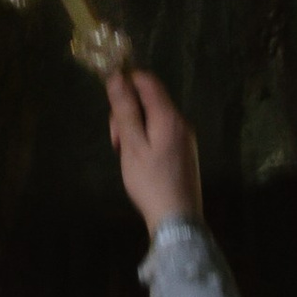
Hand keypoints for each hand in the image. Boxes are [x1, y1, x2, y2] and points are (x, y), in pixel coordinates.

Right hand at [105, 66, 200, 235]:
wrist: (177, 219)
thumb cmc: (150, 181)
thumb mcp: (131, 145)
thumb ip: (125, 110)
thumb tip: (117, 77)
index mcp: (168, 116)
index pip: (147, 81)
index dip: (126, 82)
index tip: (110, 102)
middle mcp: (181, 122)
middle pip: (150, 100)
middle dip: (128, 112)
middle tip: (117, 140)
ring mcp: (185, 137)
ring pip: (154, 118)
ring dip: (135, 127)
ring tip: (126, 154)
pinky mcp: (185, 152)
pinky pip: (161, 132)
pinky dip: (146, 138)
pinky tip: (139, 160)